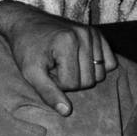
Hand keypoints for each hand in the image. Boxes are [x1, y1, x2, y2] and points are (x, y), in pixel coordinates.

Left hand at [0, 0, 117, 115]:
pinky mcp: (98, 35)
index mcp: (67, 43)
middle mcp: (84, 35)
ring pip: (99, 75)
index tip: (46, 71)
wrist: (27, 24)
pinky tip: (78, 60)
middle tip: (54, 67)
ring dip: (81, 74)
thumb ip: (47, 92)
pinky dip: (95, 67)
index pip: (72, 84)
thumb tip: (66, 111)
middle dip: (70, 81)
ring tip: (64, 63)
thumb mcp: (31, 73)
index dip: (56, 84)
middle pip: (89, 81)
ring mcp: (93, 34)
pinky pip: (109, 63)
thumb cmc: (27, 49)